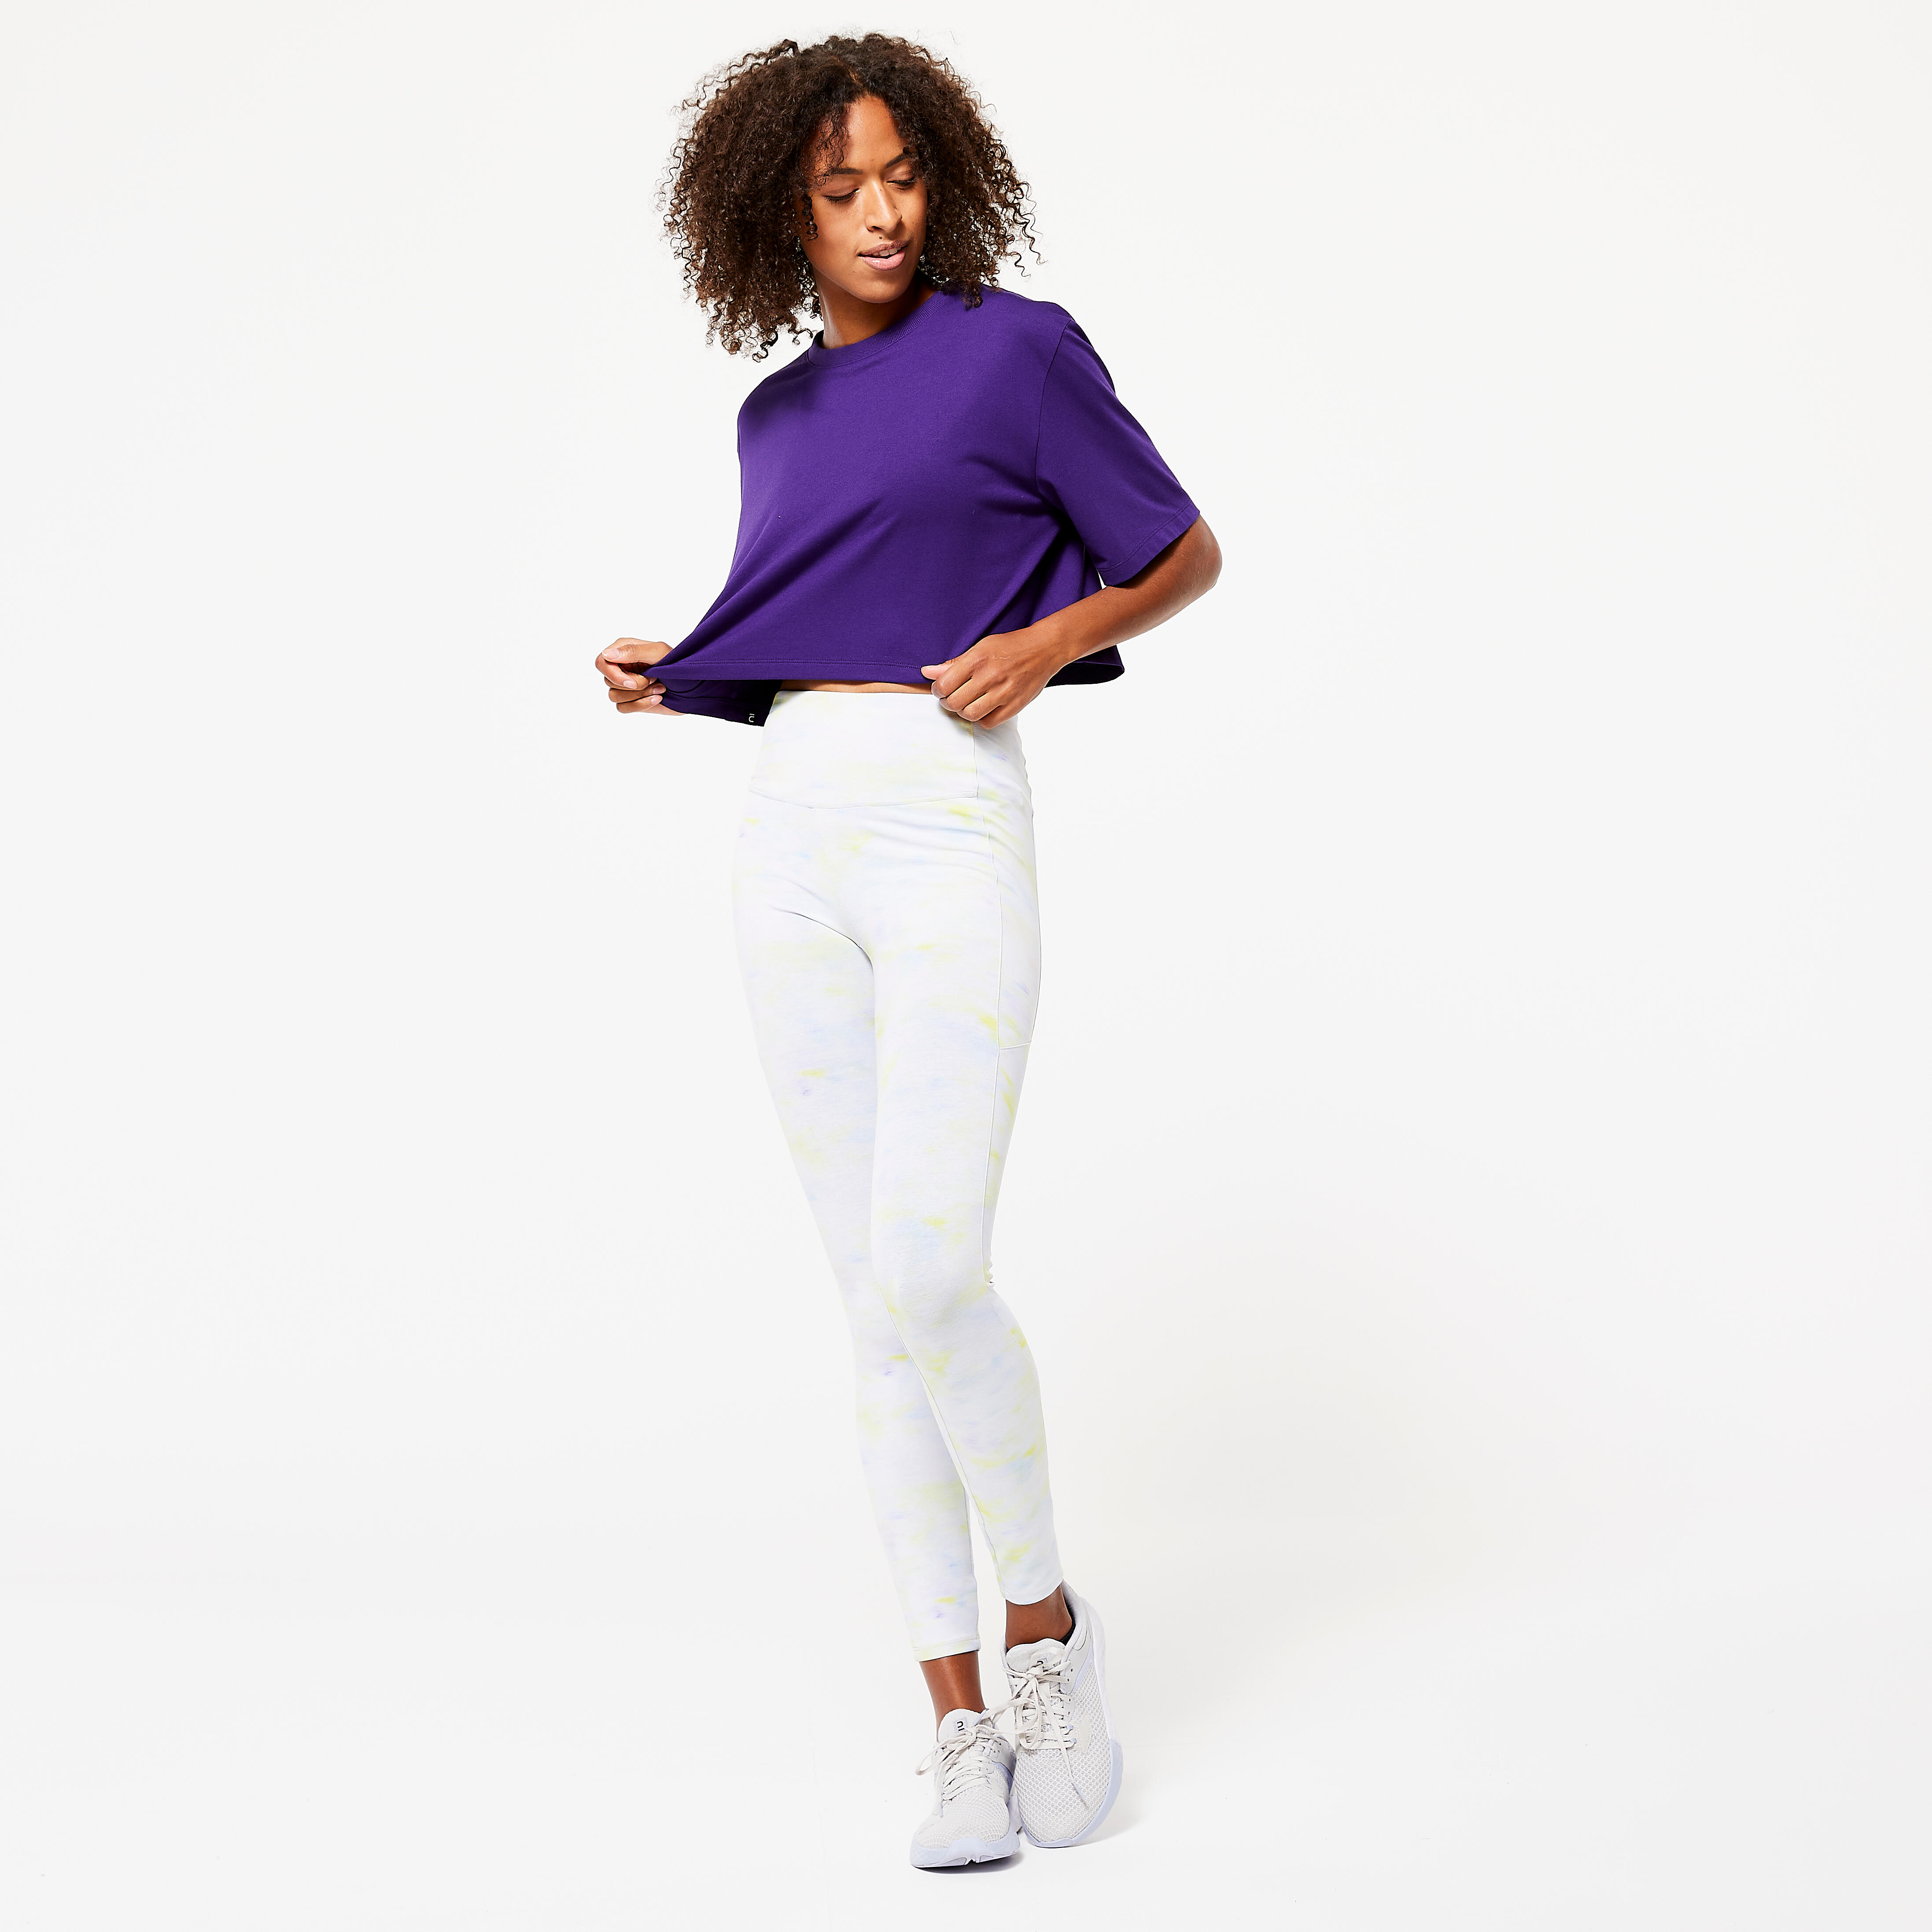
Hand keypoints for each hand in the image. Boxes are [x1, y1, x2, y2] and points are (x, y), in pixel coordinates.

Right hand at [596, 638, 680, 714]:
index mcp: (624, 651)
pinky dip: (641, 705)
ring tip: (659, 688)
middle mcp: (622, 667)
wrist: (693, 685)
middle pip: (608, 681)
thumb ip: (633, 651)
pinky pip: (622, 708)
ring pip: (614, 696)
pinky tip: (657, 698)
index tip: (632, 681)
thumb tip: (607, 654)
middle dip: (634, 684)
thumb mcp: (658, 652)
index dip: (613, 674)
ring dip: (640, 695)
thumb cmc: (677, 663)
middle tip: (654, 679)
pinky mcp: (631, 701)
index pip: (601, 661)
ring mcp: (625, 685)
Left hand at [921, 622, 1064, 725]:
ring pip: (969, 715)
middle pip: (954, 703)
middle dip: (948, 703)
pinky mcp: (1015, 705)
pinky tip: (983, 708)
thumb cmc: (1010, 647)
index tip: (941, 690)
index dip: (938, 691)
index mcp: (977, 659)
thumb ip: (954, 663)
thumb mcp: (980, 647)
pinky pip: (988, 723)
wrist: (1044, 649)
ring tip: (967, 703)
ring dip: (963, 712)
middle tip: (952, 698)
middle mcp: (990, 676)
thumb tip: (927, 672)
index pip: (944, 684)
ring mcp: (1004, 692)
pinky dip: (981, 719)